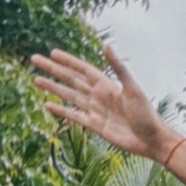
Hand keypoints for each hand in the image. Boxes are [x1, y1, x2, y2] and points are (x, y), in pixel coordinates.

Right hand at [29, 44, 179, 161]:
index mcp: (107, 85)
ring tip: (36, 80)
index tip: (52, 53)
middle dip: (53, 70)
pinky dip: (61, 110)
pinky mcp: (95, 126)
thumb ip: (119, 68)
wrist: (151, 140)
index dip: (68, 61)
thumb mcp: (132, 89)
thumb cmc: (146, 114)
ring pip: (69, 96)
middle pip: (71, 79)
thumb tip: (106, 46)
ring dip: (53, 88)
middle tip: (34, 59)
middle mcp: (99, 95)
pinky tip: (47, 104)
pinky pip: (74, 115)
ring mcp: (96, 110)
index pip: (82, 69)